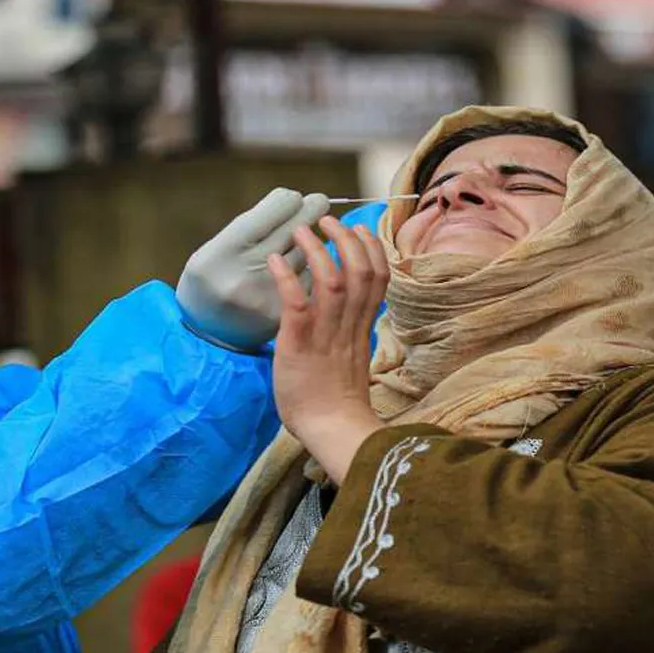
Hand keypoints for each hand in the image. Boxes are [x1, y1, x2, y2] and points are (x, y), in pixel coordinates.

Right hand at [177, 188, 330, 351]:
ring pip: (305, 257)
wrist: (207, 330)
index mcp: (223, 252)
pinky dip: (310, 271)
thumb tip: (297, 200)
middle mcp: (244, 276)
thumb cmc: (215, 275)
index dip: (290, 201)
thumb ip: (255, 223)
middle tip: (320, 202)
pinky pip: (308, 282)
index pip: (272, 213)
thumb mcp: (219, 244)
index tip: (297, 198)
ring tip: (312, 236)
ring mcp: (265, 298)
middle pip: (293, 232)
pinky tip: (307, 268)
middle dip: (311, 212)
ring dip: (313, 243)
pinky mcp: (282, 315)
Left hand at [267, 216, 388, 482]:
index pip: (378, 279)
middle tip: (326, 221)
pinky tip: (275, 261)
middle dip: (346, 239)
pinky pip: (298, 304)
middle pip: (360, 270)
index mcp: (362, 329)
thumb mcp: (353, 362)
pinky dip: (287, 278)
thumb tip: (347, 321)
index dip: (371, 249)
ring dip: (317, 250)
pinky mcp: (300, 344)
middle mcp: (348, 326)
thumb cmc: (337, 404)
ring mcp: (325, 335)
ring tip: (302, 230)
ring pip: (332, 280)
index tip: (360, 230)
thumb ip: (352, 336)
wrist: (332, 431)